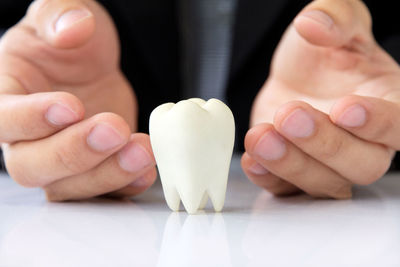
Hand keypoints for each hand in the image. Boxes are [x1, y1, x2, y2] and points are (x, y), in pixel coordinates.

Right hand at [0, 0, 156, 199]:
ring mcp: (63, 159)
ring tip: (142, 150)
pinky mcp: (95, 168)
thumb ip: (60, 14)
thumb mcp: (63, 11)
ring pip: (68, 187)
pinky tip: (146, 170)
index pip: (3, 119)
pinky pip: (102, 191)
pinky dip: (125, 185)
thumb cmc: (71, 42)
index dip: (31, 119)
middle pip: (32, 166)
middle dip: (75, 153)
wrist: (94, 65)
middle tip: (114, 129)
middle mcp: (29, 137)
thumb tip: (73, 28)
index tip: (71, 106)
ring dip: (106, 175)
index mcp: (8, 96)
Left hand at [242, 0, 399, 197]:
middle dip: (324, 144)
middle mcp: (365, 143)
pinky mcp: (297, 175)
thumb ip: (333, 15)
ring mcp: (330, 165)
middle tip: (290, 115)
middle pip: (362, 164)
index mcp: (388, 103)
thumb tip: (314, 25)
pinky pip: (289, 191)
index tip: (346, 108)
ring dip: (291, 164)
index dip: (380, 124)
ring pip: (326, 184)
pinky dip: (270, 180)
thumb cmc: (321, 55)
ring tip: (261, 136)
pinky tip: (252, 160)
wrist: (294, 79)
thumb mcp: (332, 18)